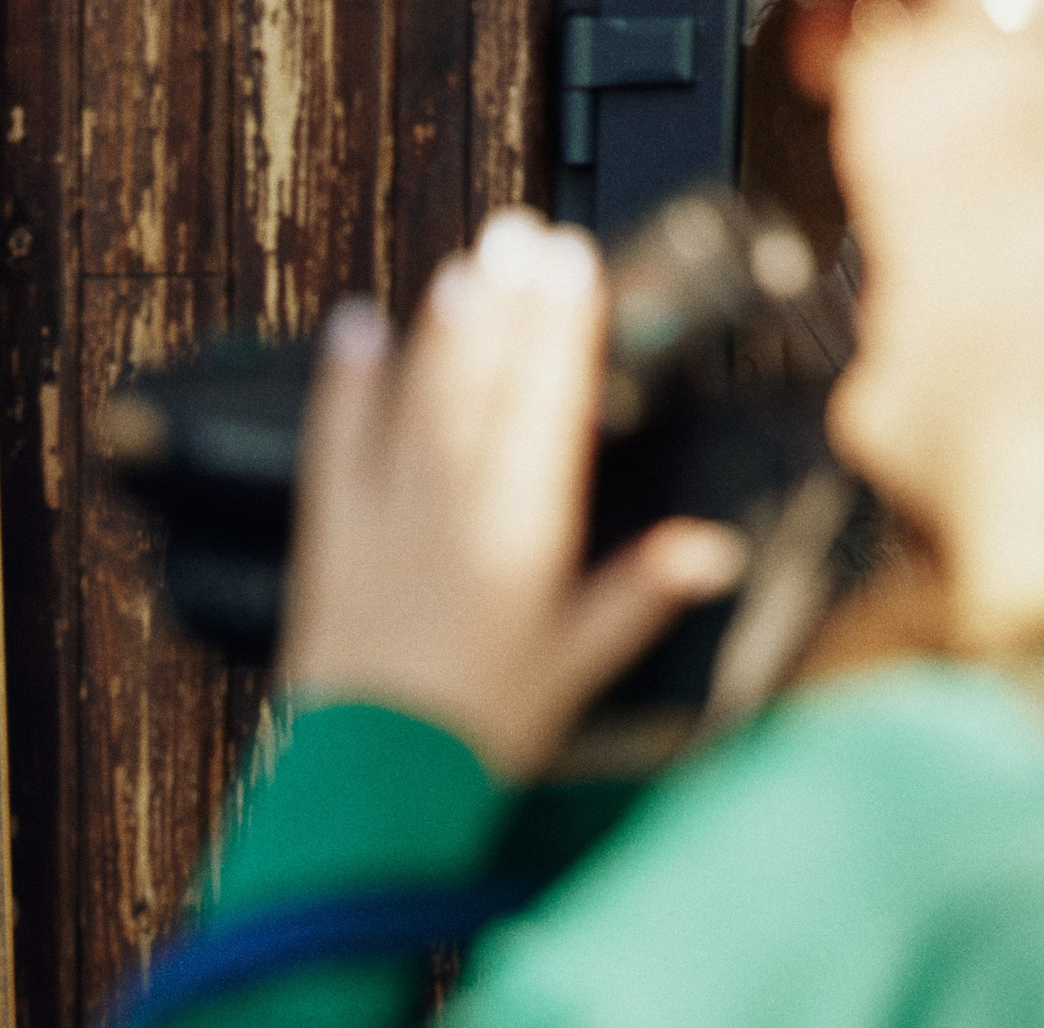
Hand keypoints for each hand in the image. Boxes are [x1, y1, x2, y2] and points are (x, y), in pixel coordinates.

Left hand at [279, 208, 747, 779]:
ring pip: (419, 403)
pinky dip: (346, 385)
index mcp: (524, 537)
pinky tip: (356, 331)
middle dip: (506, 306)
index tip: (574, 265)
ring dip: (441, 331)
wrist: (374, 776)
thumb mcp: (576, 666)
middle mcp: (454, 511)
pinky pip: (336, 443)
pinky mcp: (330, 537)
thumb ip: (639, 596)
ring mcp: (387, 517)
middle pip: (485, 387)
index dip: (564, 330)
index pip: (551, 409)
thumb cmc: (478, 730)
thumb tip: (713, 549)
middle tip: (521, 236)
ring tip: (464, 269)